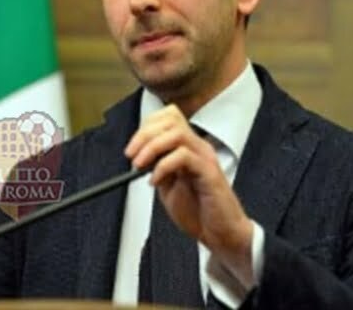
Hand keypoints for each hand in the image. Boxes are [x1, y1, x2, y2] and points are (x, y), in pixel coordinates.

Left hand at [125, 104, 253, 279]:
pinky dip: (163, 166)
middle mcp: (199, 147)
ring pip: (177, 133)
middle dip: (144, 134)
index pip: (169, 117)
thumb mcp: (169, 187)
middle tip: (131, 155)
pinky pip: (184, 156)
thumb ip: (157, 168)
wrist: (221, 234)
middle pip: (171, 120)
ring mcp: (205, 157)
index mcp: (190, 147)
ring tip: (140, 165)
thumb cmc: (199, 212)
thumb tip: (139, 157)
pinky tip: (155, 181)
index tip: (132, 147)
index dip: (147, 126)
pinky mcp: (209, 172)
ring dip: (152, 147)